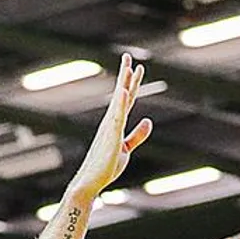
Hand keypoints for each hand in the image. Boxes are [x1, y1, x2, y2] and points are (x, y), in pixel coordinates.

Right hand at [69, 55, 152, 195]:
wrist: (91, 182)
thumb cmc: (106, 166)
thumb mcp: (126, 148)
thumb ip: (137, 135)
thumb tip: (148, 120)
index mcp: (115, 124)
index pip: (126, 99)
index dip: (132, 83)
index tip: (137, 67)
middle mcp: (111, 122)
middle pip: (121, 94)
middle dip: (126, 75)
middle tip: (128, 56)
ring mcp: (110, 128)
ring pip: (119, 102)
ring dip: (124, 84)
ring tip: (129, 66)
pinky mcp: (111, 137)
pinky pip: (117, 117)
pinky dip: (121, 103)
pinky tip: (124, 91)